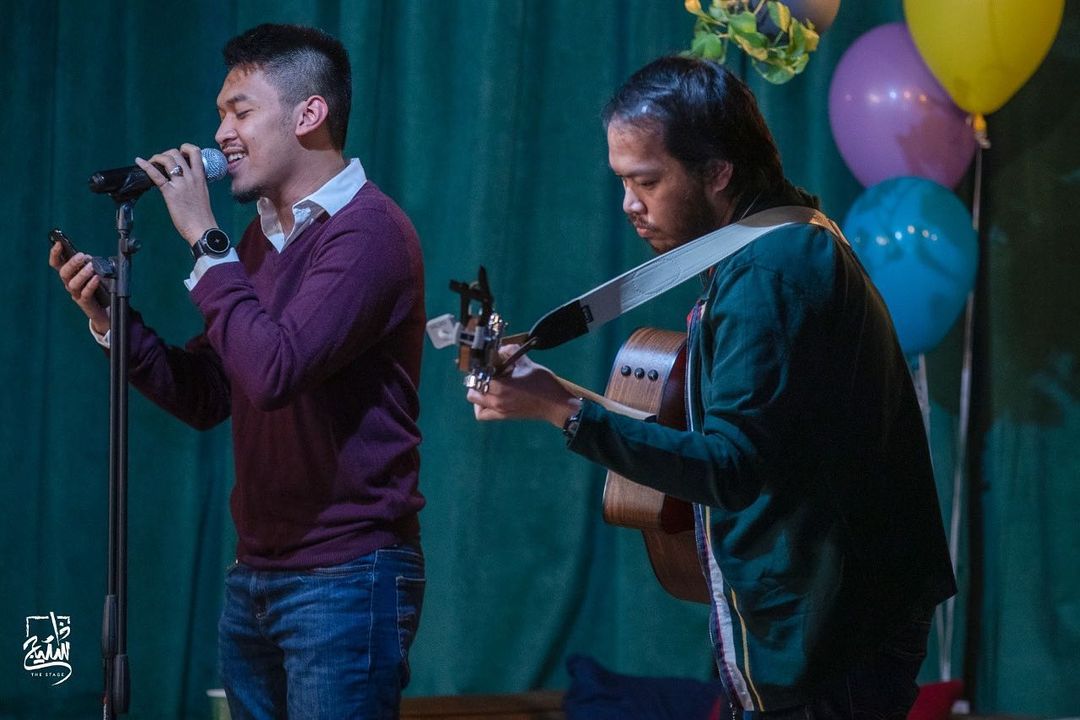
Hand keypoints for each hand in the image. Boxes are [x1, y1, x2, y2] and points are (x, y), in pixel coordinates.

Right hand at [49, 242, 109, 334]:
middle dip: (72, 263)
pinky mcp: (85, 302)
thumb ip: (89, 264)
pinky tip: (97, 278)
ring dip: (82, 274)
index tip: (58, 244)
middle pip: (64, 273)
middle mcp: (69, 284)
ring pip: (73, 284)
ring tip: (92, 267)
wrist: (104, 308)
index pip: (56, 263)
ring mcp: (76, 293)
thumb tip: (87, 258)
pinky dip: (91, 285)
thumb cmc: (98, 286)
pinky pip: (85, 293)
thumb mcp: (93, 272)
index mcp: (69, 274)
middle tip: (82, 256)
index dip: (55, 254)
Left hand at [134, 143, 218, 245]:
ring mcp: (180, 184)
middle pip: (176, 153)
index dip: (184, 148)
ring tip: (152, 163)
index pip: (195, 152)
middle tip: (161, 162)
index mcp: (201, 177)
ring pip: (167, 160)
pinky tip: (139, 161)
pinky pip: (156, 175)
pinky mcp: (170, 192)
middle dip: (166, 154)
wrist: (203, 229)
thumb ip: (194, 184)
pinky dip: (146, 166)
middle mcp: (191, 177)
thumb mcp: (202, 194)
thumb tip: (184, 180)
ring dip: (157, 158)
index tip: (179, 155)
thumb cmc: (203, 216)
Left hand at [466, 345, 580, 427]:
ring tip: (487, 387)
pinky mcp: (504, 416)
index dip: (478, 369)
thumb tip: (502, 347)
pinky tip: (490, 399)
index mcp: (502, 387)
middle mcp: (497, 401)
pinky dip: (482, 408)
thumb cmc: (543, 384)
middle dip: (476, 382)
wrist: (556, 405)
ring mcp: (500, 411)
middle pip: (473, 393)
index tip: (485, 364)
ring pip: (476, 404)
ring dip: (478, 395)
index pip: (478, 378)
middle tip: (485, 374)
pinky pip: (484, 415)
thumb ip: (512, 353)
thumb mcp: (528, 364)